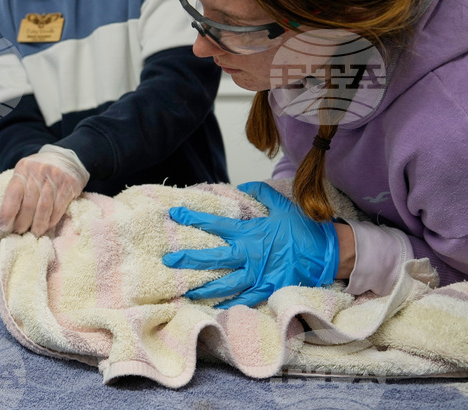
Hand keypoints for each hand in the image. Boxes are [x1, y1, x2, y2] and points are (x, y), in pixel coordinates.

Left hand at [0, 145, 88, 236]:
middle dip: (22, 222)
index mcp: (23, 169)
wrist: (65, 157)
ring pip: (44, 208)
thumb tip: (7, 218)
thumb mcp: (25, 172)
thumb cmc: (40, 170)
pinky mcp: (69, 185)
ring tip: (34, 233)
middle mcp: (39, 171)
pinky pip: (58, 207)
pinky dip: (52, 220)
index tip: (4, 228)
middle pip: (28, 204)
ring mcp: (55, 178)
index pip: (13, 194)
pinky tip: (47, 226)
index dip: (7, 213)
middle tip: (19, 233)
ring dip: (38, 224)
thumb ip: (17, 190)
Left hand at [162, 181, 338, 307]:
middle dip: (188, 259)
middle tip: (168, 261)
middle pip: (212, 258)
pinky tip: (216, 312)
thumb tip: (245, 184)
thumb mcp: (283, 206)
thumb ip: (262, 193)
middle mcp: (249, 255)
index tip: (175, 214)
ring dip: (204, 288)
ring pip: (225, 284)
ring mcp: (258, 275)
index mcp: (249, 233)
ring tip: (186, 293)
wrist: (329, 254)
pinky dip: (230, 307)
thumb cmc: (303, 230)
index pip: (215, 224)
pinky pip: (246, 301)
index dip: (193, 218)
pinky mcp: (268, 290)